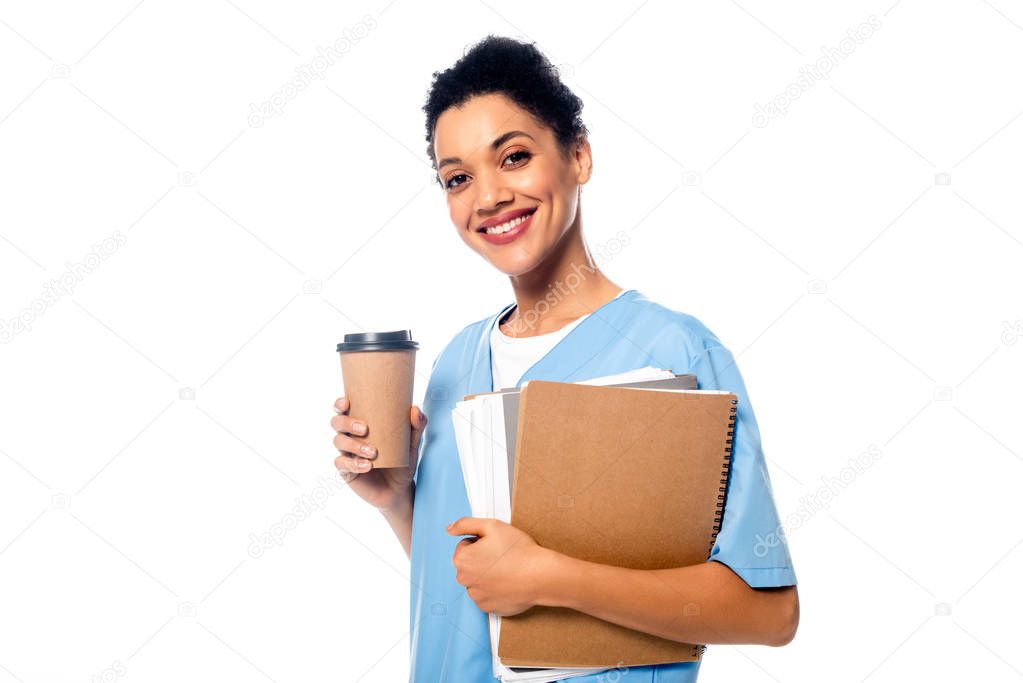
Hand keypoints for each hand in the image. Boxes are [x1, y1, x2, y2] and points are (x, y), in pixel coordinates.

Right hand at [331, 396, 426, 511]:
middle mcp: (350, 437)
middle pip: (337, 423)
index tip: (346, 402)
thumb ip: (416, 426)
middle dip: (347, 422)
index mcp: (361, 425)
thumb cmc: (402, 461)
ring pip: (338, 442)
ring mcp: (346, 454)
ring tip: (373, 452)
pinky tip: (367, 466)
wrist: (399, 490)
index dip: (339, 404)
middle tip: (365, 429)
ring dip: (353, 445)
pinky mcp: (346, 471)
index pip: (343, 410)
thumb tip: (415, 409)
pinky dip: (354, 464)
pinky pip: (342, 464)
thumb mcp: (412, 444)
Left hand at [447, 517, 550, 615]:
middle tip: (502, 556)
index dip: (481, 542)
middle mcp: (465, 581)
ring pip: (477, 580)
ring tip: (507, 570)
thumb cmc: (518, 550)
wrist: (540, 576)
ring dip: (487, 575)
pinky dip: (494, 590)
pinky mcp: (488, 608)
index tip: (496, 545)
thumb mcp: (492, 526)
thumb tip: (449, 529)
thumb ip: (466, 524)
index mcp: (462, 560)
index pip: (465, 545)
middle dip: (481, 559)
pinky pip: (486, 595)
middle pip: (469, 564)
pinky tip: (508, 583)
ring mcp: (476, 597)